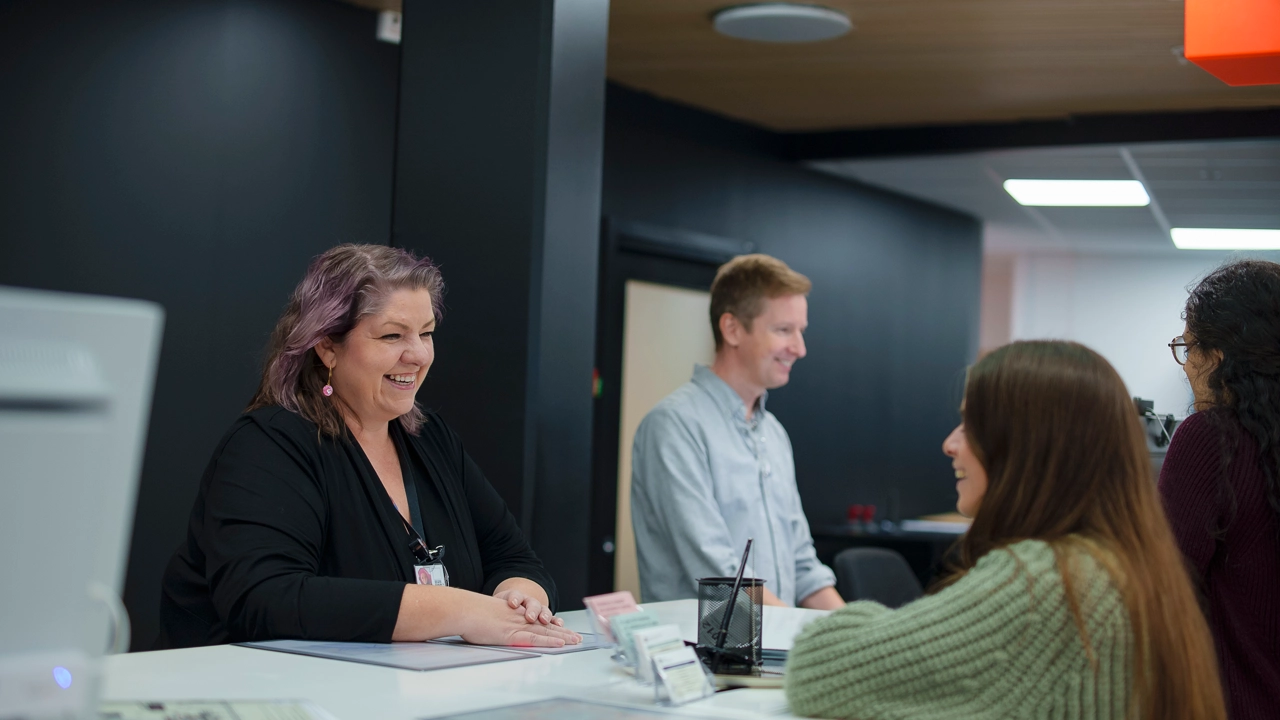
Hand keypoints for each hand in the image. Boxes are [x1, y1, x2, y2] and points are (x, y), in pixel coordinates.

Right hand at [460, 595, 581, 647]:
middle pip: (544, 626)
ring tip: (575, 641)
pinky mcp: (512, 634)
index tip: (563, 630)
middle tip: (577, 637)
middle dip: (562, 632)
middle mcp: (518, 619)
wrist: (462, 610)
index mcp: (512, 615)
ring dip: (562, 637)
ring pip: (544, 631)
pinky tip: (560, 643)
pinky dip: (548, 641)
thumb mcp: (483, 618)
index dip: (550, 627)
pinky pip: (534, 638)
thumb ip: (491, 624)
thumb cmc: (467, 615)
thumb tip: (486, 629)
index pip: (536, 622)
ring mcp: (516, 625)